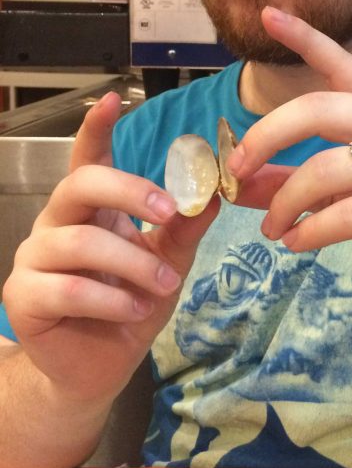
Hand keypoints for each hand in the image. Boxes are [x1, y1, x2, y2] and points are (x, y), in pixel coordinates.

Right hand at [3, 91, 218, 403]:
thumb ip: (183, 229)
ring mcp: (34, 258)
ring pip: (81, 243)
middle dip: (129, 192)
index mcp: (90, 208)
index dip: (95, 128)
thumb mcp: (167, 264)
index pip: (87, 158)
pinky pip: (67, 288)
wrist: (99, 368)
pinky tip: (135, 310)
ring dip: (133, 263)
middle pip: (80, 184)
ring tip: (164, 286)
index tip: (110, 99)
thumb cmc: (130, 306)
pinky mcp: (23, 297)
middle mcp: (56, 223)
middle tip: (170, 212)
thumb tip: (212, 193)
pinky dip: (110, 300)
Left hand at [228, 7, 351, 310]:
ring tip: (273, 229)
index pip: (342, 63)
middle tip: (237, 168)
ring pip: (325, 169)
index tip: (269, 14)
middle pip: (318, 108)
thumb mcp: (336, 195)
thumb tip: (235, 184)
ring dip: (285, 202)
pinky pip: (347, 213)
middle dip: (266, 135)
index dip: (305, 38)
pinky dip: (311, 231)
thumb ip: (289, 182)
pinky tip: (297, 243)